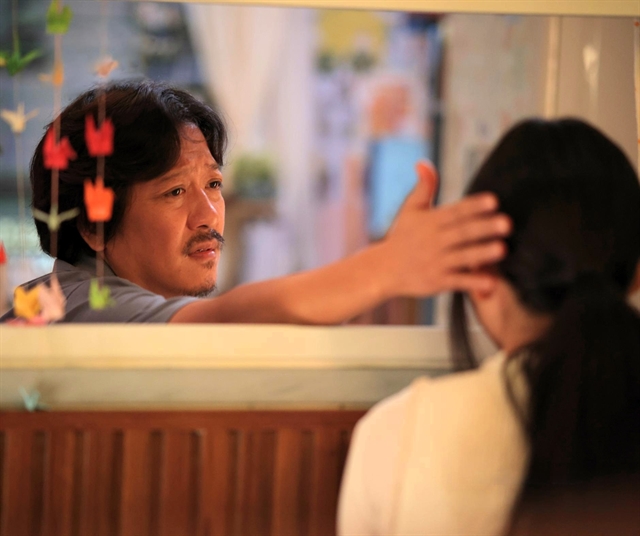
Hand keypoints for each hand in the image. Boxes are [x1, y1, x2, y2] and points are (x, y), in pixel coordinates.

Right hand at [377, 160, 510, 297]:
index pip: (455, 211)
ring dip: (482, 253)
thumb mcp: (410, 210)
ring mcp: (435, 262)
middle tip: (507, 223)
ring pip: (462, 257)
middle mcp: (433, 241)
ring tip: (502, 249)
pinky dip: (473, 283)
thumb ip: (423, 187)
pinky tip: (491, 283)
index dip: (474, 206)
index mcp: (430, 222)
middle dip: (484, 228)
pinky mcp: (436, 282)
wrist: (383, 270)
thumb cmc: (401, 237)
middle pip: (462, 232)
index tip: (493, 201)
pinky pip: (458, 282)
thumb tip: (423, 162)